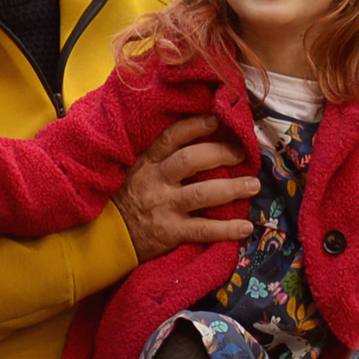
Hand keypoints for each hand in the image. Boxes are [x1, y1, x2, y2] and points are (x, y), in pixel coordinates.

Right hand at [113, 116, 255, 256]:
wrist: (105, 237)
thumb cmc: (123, 200)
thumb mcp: (133, 171)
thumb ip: (157, 157)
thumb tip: (192, 140)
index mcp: (146, 163)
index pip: (171, 138)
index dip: (195, 126)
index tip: (217, 120)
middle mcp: (156, 181)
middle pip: (191, 160)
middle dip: (221, 153)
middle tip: (243, 153)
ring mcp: (164, 206)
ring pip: (202, 193)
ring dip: (232, 188)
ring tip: (253, 185)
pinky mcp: (170, 232)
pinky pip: (203, 229)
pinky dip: (226, 229)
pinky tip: (246, 227)